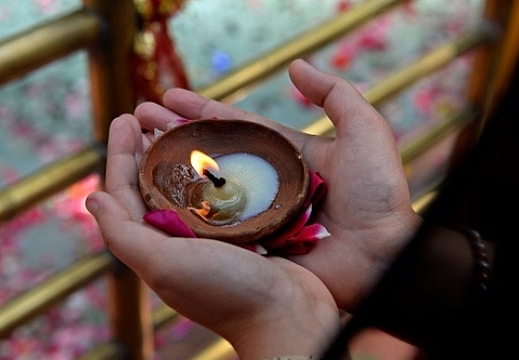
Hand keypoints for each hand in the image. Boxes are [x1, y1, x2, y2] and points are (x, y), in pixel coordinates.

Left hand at [86, 115, 339, 358]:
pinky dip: (214, 166)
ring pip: (187, 183)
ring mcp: (210, 233)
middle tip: (148, 113)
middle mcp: (178, 237)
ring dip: (179, 152)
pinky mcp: (242, 228)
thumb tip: (91, 198)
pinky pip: (220, 189)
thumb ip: (124, 234)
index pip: (125, 192)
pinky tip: (219, 147)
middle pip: (154, 183)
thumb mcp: (164, 264)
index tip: (125, 117)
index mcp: (154, 244)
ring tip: (179, 121)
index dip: (120, 154)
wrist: (286, 315)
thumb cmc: (224, 292)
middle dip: (146, 147)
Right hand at [132, 59, 422, 311]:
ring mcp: (255, 214)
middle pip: (212, 154)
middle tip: (138, 118)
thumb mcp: (364, 131)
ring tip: (135, 149)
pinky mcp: (250, 243)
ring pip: (205, 188)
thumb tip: (295, 66)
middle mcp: (265, 183)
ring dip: (172, 169)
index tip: (167, 97)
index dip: (201, 111)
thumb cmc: (378, 195)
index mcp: (286, 155)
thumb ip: (334, 93)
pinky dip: (185, 212)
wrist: (384, 256)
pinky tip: (155, 198)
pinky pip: (212, 224)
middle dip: (174, 134)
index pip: (235, 127)